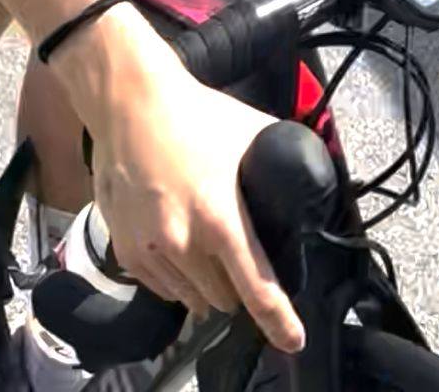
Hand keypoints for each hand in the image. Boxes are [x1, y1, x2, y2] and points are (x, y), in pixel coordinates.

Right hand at [66, 17, 303, 353]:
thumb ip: (282, 159)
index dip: (280, 321)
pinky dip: (174, 278)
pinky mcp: (125, 250)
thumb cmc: (192, 113)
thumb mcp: (247, 131)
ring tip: (202, 246)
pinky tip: (176, 245)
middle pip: (225, 298)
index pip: (257, 288)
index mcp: (221, 218)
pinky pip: (161, 289)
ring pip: (193, 298)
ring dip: (204, 284)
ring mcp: (151, 249)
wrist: (128, 99)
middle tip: (233, 252)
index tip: (294, 340)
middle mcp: (184, 242)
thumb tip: (313, 177)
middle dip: (235, 284)